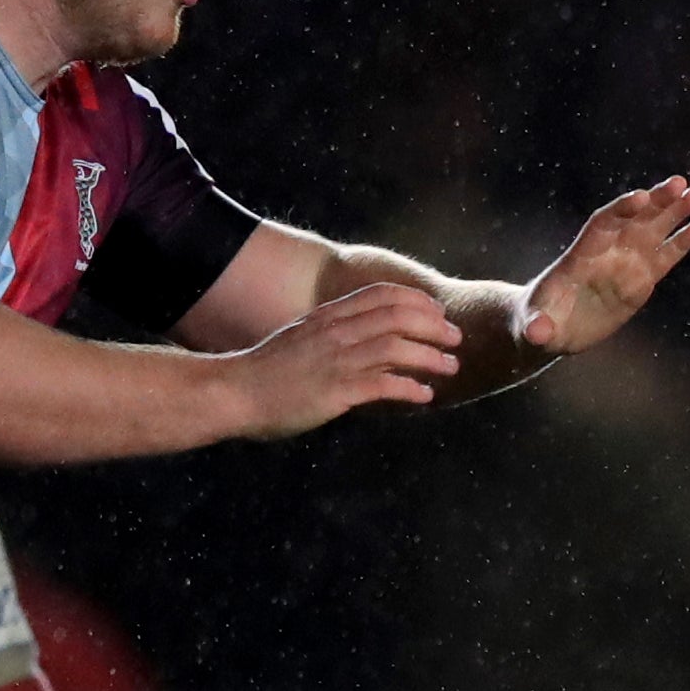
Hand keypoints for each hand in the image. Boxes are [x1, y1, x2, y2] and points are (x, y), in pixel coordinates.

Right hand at [226, 281, 458, 434]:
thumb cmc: (267, 371)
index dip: (417, 300)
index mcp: (329, 316)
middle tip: (456, 338)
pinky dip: (410, 388)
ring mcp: (337, 360)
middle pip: (399, 317)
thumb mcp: (302, 338)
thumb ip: (332, 332)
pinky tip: (425, 396)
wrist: (233, 391)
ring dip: (431, 357)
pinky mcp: (336, 390)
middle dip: (434, 326)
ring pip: (397, 348)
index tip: (438, 312)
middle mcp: (336, 332)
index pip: (382, 294)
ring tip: (451, 367)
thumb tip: (364, 336)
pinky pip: (384, 384)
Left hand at [516, 178, 689, 354]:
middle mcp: (605, 254)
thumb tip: (536, 333)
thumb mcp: (533, 326)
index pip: (602, 225)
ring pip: (652, 232)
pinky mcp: (640, 281)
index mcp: (580, 257)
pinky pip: (663, 258)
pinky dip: (680, 242)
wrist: (550, 327)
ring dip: (674, 212)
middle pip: (632, 219)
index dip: (620, 210)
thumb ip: (537, 327)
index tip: (642, 197)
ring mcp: (624, 265)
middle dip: (655, 201)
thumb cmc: (537, 322)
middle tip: (681, 183)